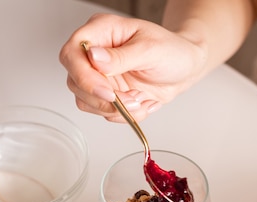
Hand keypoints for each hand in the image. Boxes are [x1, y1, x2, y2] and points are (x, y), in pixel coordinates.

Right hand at [59, 13, 207, 122]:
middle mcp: (94, 55)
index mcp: (100, 32)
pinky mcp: (106, 94)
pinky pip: (103, 112)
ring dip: (115, 109)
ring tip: (140, 99)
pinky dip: (124, 115)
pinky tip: (141, 102)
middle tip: (132, 98)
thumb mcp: (151, 49)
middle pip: (75, 81)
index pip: (72, 53)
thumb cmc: (172, 51)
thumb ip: (122, 56)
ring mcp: (98, 77)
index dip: (84, 76)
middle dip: (103, 98)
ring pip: (86, 101)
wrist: (185, 68)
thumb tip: (94, 57)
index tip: (107, 92)